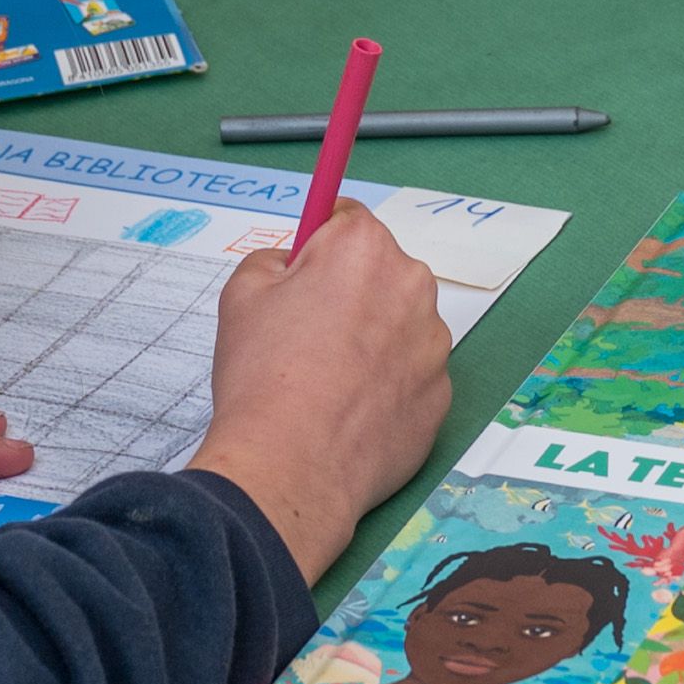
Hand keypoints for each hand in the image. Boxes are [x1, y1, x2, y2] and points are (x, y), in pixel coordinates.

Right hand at [188, 210, 452, 576]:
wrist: (293, 464)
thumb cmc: (263, 374)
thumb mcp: (241, 293)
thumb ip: (272, 260)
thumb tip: (294, 266)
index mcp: (364, 249)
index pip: (346, 219)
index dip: (318, 244)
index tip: (303, 271)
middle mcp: (413, 285)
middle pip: (379, 273)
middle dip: (348, 293)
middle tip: (305, 334)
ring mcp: (434, 344)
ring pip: (398, 325)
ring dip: (371, 340)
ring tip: (325, 381)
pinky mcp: (442, 395)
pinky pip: (409, 375)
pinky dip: (385, 386)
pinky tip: (349, 411)